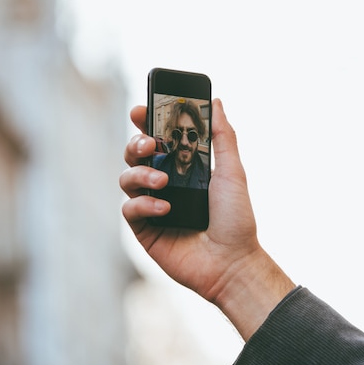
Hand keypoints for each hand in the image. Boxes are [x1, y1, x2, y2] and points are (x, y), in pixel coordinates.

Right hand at [120, 99, 294, 339]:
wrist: (232, 262)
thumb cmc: (236, 218)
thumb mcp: (232, 172)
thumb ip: (222, 136)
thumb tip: (217, 102)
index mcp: (183, 167)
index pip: (158, 139)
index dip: (145, 123)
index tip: (140, 110)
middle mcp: (165, 183)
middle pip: (136, 154)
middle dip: (136, 143)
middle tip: (149, 144)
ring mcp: (153, 206)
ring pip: (127, 178)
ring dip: (140, 174)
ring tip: (164, 181)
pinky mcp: (145, 229)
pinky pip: (129, 209)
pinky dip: (144, 204)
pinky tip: (166, 208)